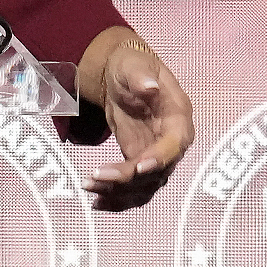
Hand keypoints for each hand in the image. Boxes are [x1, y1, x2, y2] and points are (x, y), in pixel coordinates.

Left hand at [75, 26, 193, 211]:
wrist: (122, 77)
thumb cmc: (131, 66)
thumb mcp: (133, 65)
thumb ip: (141, 77)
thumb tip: (149, 87)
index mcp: (178, 117)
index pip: (174, 143)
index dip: (160, 158)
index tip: (138, 166)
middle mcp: (172, 142)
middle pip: (157, 171)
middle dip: (128, 178)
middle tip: (96, 175)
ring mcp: (157, 157)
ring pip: (144, 186)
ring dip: (119, 193)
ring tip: (88, 186)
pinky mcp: (140, 166)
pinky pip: (134, 189)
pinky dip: (117, 198)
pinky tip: (96, 201)